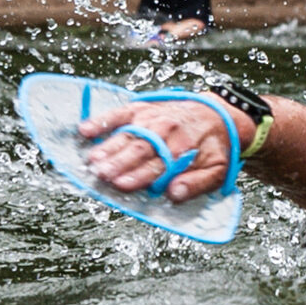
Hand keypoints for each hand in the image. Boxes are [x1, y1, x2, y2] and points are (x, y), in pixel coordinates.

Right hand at [80, 99, 245, 202]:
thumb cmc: (214, 147)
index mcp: (182, 150)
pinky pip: (121, 113)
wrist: (219, 113)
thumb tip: (174, 195)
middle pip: (139, 150)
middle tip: (100, 174)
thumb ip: (196, 185)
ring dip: (108, 147)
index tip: (121, 184)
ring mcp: (153, 119)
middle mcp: (166, 132)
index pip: (156, 166)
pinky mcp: (143, 109)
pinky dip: (102, 121)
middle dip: (118, 163)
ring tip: (92, 160)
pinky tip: (86, 130)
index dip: (138, 176)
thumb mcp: (217, 170)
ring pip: (128, 134)